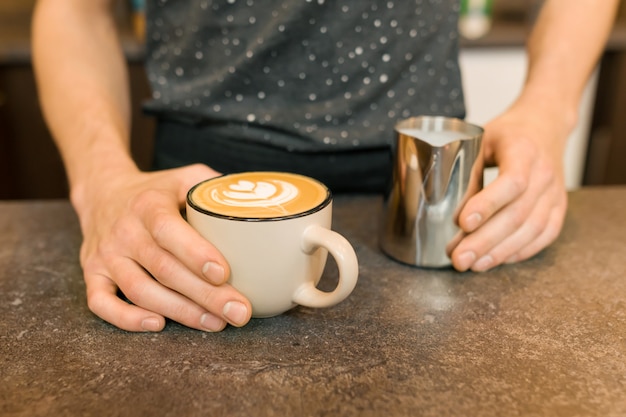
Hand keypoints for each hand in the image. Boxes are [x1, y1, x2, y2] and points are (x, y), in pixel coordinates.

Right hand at [74, 163, 251, 331]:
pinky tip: (158, 324)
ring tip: (215, 323)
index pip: (169, 231)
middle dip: (204, 295)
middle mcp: (124, 231)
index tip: (224, 274)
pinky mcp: (93, 274)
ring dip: (179, 311)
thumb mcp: (186, 177)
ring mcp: (106, 255)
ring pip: (140, 291)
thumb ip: (217, 188)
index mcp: (148, 205)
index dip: (195, 254)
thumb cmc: (157, 191)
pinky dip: (127, 318)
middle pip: (163, 269)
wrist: (103, 192)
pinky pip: (101, 303)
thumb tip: (261, 204)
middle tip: (238, 312)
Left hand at [448, 105, 568, 271]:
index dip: (488, 204)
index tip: (463, 223)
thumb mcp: (482, 138)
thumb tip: (441, 201)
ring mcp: (555, 193)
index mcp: (523, 151)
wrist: (545, 125)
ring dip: (500, 252)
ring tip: (473, 264)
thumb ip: (466, 166)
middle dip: (485, 241)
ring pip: (531, 230)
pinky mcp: (559, 207)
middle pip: (517, 214)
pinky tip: (498, 259)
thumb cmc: (508, 133)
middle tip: (458, 258)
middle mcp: (544, 174)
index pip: (511, 182)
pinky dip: (520, 251)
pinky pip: (544, 235)